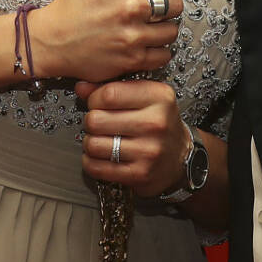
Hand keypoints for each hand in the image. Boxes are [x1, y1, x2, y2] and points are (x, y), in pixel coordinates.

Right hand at [30, 0, 182, 82]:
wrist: (52, 40)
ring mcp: (133, 36)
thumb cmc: (71, 7)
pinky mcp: (132, 60)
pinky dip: (158, 50)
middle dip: (168, 3)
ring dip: (163, 28)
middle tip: (157, 6)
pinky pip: (163, 54)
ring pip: (172, 30)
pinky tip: (146, 44)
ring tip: (150, 26)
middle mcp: (131, 8)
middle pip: (176, 3)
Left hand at [77, 78, 190, 197]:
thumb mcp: (146, 97)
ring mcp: (148, 151)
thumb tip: (81, 87)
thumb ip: (114, 88)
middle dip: (91, 121)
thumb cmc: (160, 123)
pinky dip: (91, 162)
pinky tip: (101, 156)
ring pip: (94, 144)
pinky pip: (97, 167)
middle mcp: (155, 123)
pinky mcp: (139, 174)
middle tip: (99, 123)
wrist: (180, 158)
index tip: (97, 103)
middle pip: (96, 119)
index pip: (109, 94)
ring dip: (90, 142)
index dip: (94, 98)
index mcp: (158, 97)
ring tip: (100, 139)